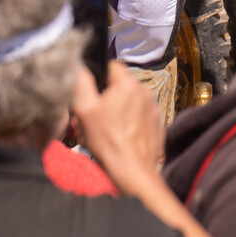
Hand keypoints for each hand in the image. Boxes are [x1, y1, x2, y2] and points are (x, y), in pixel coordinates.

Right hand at [73, 60, 167, 190]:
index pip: (111, 66)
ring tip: (103, 130)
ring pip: (128, 102)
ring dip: (115, 111)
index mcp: (128, 84)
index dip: (97, 78)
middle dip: (103, 99)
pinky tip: (118, 136)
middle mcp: (145, 91)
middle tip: (92, 117)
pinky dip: (128, 122)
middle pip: (118, 86)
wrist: (132, 170)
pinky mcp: (156, 123)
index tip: (89, 93)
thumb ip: (81, 84)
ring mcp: (153, 108)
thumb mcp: (85, 110)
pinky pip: (138, 116)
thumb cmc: (108, 141)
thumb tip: (79, 67)